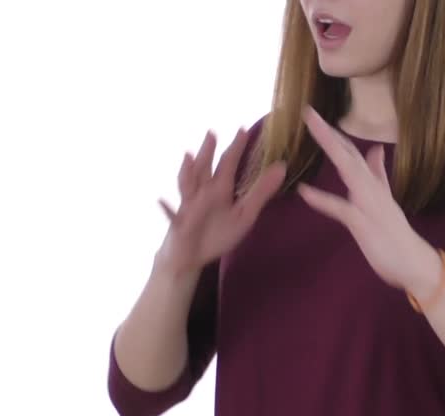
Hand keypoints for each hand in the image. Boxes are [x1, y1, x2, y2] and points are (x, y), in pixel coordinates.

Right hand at [156, 127, 286, 274]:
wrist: (192, 257)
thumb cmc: (217, 232)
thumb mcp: (244, 214)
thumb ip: (261, 192)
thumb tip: (282, 166)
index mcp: (220, 189)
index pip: (228, 164)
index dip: (236, 148)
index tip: (243, 129)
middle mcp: (202, 193)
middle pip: (205, 169)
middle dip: (208, 152)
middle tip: (212, 133)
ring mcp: (188, 207)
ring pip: (187, 186)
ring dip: (186, 172)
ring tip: (188, 157)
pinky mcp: (179, 224)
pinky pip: (172, 216)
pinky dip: (167, 210)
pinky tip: (162, 202)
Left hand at [296, 105, 437, 289]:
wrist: (415, 263)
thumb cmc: (396, 235)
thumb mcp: (386, 200)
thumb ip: (379, 175)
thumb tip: (376, 149)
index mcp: (372, 184)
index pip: (352, 153)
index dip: (334, 135)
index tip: (315, 117)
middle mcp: (371, 188)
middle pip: (348, 153)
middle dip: (328, 132)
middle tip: (308, 111)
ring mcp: (368, 203)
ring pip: (348, 169)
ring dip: (330, 147)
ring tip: (312, 130)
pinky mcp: (363, 223)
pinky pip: (340, 208)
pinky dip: (321, 199)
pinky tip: (303, 191)